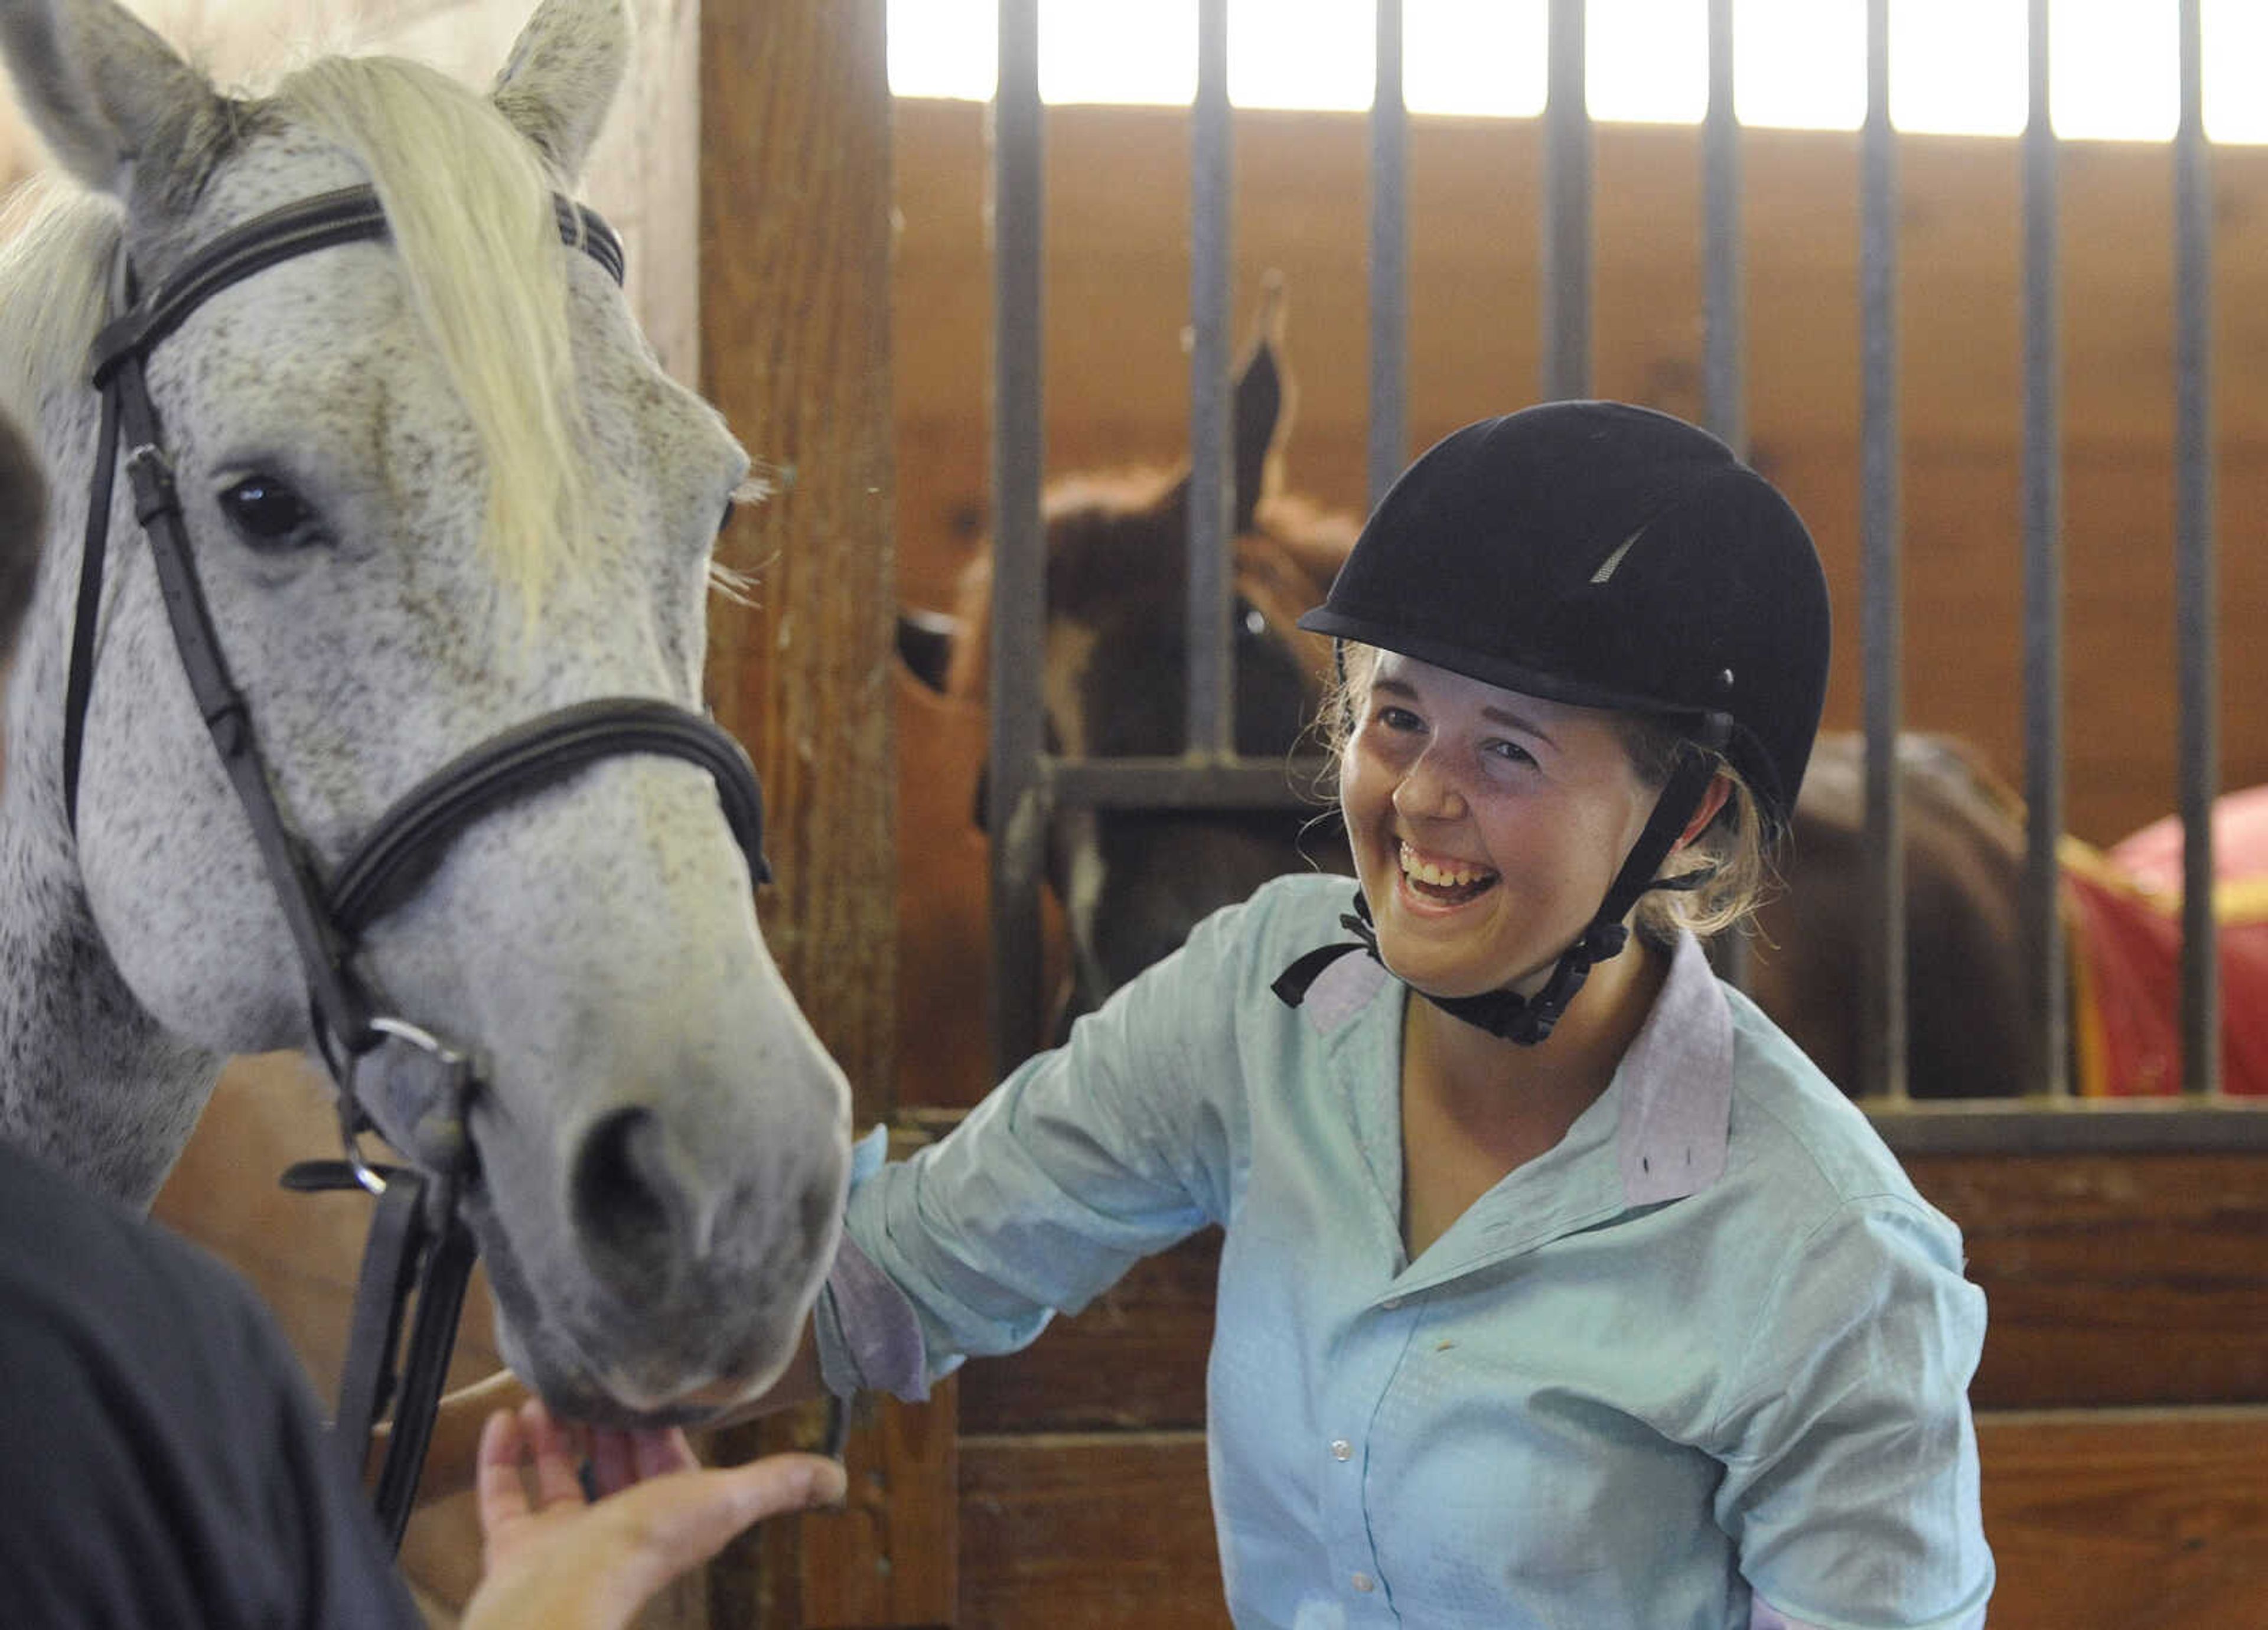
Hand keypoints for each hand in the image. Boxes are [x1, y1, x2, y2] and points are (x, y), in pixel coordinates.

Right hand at [461, 1398, 844, 1629]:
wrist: (557, 1597)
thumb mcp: (722, 1502)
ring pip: (557, 1477)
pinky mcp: (512, 1548)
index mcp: (666, 1516)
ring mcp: (560, 1541)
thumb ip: (778, 1484)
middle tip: (593, 1375)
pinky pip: (504, 1495)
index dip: (662, 1422)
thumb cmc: (639, 1549)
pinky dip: (505, 1456)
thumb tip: (837, 1475)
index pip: (668, 1459)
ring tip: (544, 1390)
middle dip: (605, 1423)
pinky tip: (506, 1416)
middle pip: (612, 1465)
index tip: (650, 1380)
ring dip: (554, 1433)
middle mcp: (614, 1529)